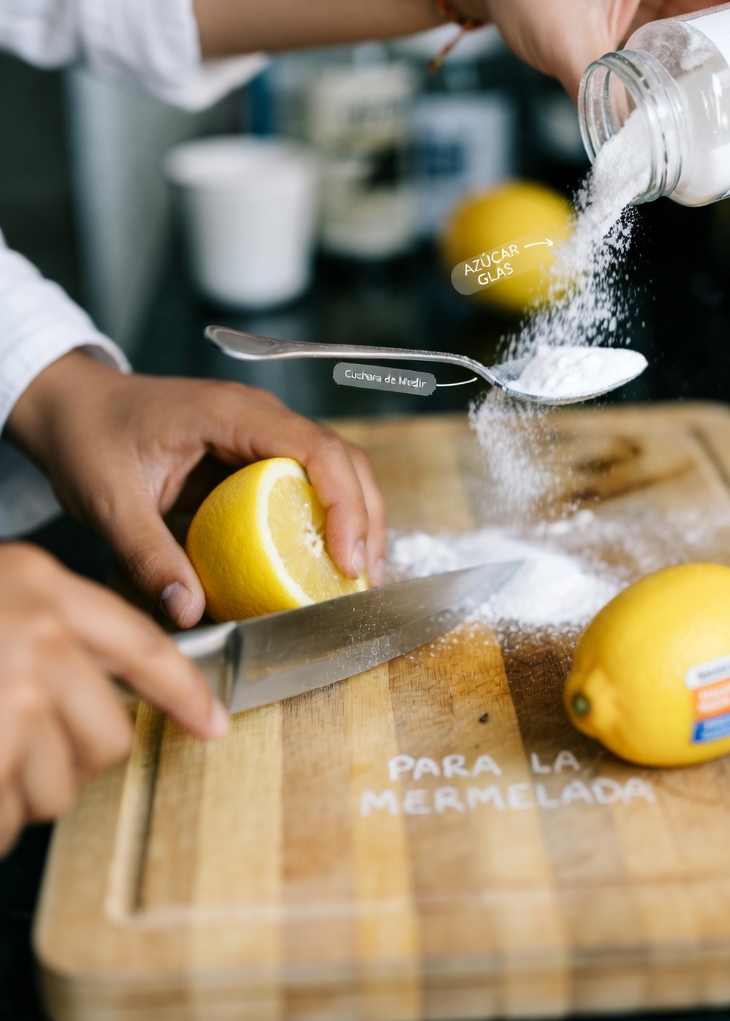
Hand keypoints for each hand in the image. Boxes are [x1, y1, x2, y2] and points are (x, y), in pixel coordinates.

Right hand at [0, 542, 225, 855]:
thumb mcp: (1, 589)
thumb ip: (52, 629)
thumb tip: (104, 692)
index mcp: (44, 588)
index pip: (143, 645)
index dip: (187, 691)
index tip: (214, 724)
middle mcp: (36, 638)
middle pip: (109, 736)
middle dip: (78, 760)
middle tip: (31, 751)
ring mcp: (7, 695)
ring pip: (59, 785)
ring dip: (25, 791)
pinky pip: (7, 815)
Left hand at [7, 352, 386, 626]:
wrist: (74, 408)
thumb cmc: (90, 438)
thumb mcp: (109, 501)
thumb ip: (148, 556)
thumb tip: (189, 612)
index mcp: (230, 413)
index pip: (314, 448)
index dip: (344, 502)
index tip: (345, 559)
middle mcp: (259, 416)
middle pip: (342, 458)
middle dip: (365, 518)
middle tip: (362, 580)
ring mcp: (262, 433)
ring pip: (336, 468)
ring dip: (356, 519)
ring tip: (356, 577)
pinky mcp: (256, 454)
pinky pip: (308, 481)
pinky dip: (328, 519)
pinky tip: (324, 561)